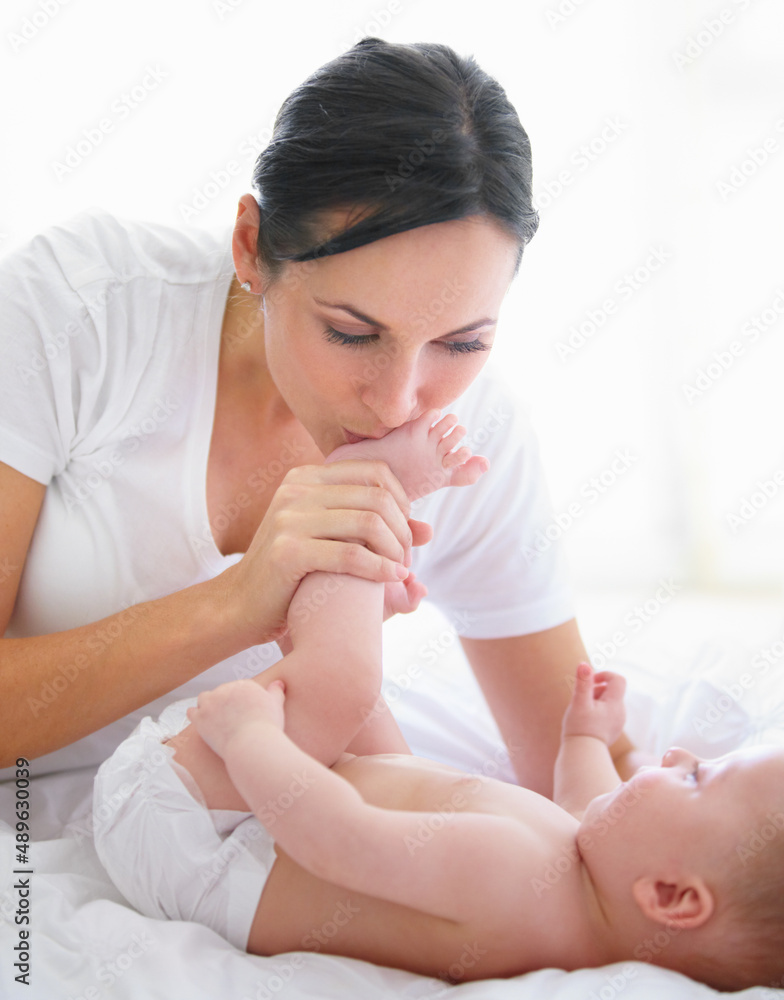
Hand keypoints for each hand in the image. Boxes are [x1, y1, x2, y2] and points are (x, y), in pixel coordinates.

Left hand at [186, 679, 285, 759]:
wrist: (252, 743)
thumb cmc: (267, 726)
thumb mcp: (276, 705)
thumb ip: (276, 692)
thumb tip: (278, 683)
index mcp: (244, 685)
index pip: (238, 688)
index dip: (239, 700)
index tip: (242, 711)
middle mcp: (225, 689)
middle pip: (221, 692)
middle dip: (224, 703)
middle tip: (230, 718)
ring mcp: (211, 703)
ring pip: (204, 698)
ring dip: (208, 706)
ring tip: (214, 718)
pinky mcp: (200, 718)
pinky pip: (192, 712)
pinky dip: (196, 715)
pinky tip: (200, 721)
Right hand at [219, 461, 432, 644]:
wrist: (240, 606)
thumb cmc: (293, 574)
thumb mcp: (332, 541)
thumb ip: (376, 530)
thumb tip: (427, 530)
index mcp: (307, 477)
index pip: (375, 471)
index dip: (402, 500)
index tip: (404, 532)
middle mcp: (297, 490)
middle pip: (377, 497)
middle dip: (403, 530)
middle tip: (406, 559)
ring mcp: (289, 518)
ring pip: (368, 523)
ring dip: (396, 550)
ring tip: (400, 570)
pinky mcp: (286, 552)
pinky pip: (351, 555)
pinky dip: (380, 568)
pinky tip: (391, 579)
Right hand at [561, 662, 625, 746]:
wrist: (583, 755)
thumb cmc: (579, 728)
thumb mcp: (579, 702)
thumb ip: (583, 682)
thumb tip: (584, 664)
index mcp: (615, 704)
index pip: (618, 679)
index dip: (604, 675)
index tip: (590, 681)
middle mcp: (620, 712)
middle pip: (611, 690)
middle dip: (596, 689)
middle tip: (582, 700)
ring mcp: (618, 722)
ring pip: (608, 702)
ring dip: (595, 701)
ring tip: (583, 712)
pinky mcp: (612, 730)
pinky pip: (607, 713)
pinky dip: (596, 711)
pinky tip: (586, 722)